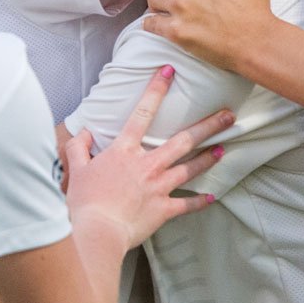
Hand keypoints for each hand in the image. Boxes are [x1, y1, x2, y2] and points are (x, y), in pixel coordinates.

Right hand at [62, 67, 233, 249]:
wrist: (97, 230)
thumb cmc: (84, 201)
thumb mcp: (75, 170)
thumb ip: (78, 148)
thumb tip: (83, 133)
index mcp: (124, 151)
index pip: (142, 114)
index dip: (156, 90)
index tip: (168, 71)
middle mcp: (147, 165)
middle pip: (183, 140)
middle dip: (208, 126)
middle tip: (228, 115)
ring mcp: (159, 187)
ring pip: (191, 168)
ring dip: (209, 158)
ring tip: (224, 148)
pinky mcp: (164, 209)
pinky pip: (186, 204)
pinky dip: (199, 201)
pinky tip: (211, 197)